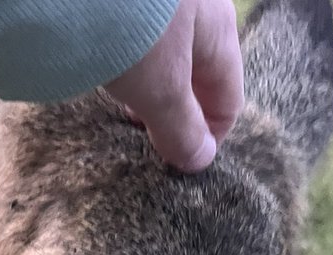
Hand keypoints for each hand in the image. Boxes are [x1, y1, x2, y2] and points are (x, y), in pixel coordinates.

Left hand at [104, 0, 243, 171]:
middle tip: (143, 132)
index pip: (228, 97)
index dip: (210, 136)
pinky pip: (137, 30)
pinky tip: (104, 59)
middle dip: (175, 107)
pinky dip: (127, 54)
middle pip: (197, 70)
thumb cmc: (135, 25)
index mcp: (219, 30)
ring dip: (149, 80)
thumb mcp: (160, 87)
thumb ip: (180, 128)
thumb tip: (200, 160)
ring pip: (166, 48)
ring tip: (121, 98)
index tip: (180, 161)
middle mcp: (198, 6)